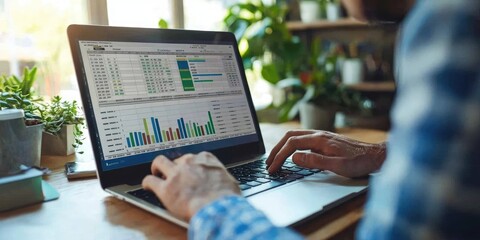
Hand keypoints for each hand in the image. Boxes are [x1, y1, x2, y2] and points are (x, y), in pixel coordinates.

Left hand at [142, 152, 240, 220]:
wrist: (218, 207)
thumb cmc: (226, 197)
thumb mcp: (229, 181)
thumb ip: (222, 177)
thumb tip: (225, 183)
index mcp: (205, 159)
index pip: (193, 157)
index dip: (190, 165)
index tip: (189, 170)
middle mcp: (189, 162)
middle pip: (176, 159)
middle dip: (174, 167)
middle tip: (174, 175)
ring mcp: (175, 174)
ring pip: (159, 162)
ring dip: (156, 167)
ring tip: (156, 172)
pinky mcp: (165, 188)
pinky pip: (149, 180)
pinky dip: (147, 183)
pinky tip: (147, 186)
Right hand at [266, 130, 385, 177]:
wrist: (376, 155)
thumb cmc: (359, 162)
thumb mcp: (337, 165)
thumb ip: (314, 161)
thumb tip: (294, 158)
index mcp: (320, 139)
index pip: (292, 144)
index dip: (279, 156)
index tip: (273, 168)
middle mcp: (319, 134)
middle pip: (290, 137)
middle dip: (276, 150)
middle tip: (268, 164)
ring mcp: (321, 136)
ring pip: (295, 136)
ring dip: (283, 147)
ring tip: (275, 159)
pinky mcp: (324, 141)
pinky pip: (302, 139)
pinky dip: (291, 146)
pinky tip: (291, 154)